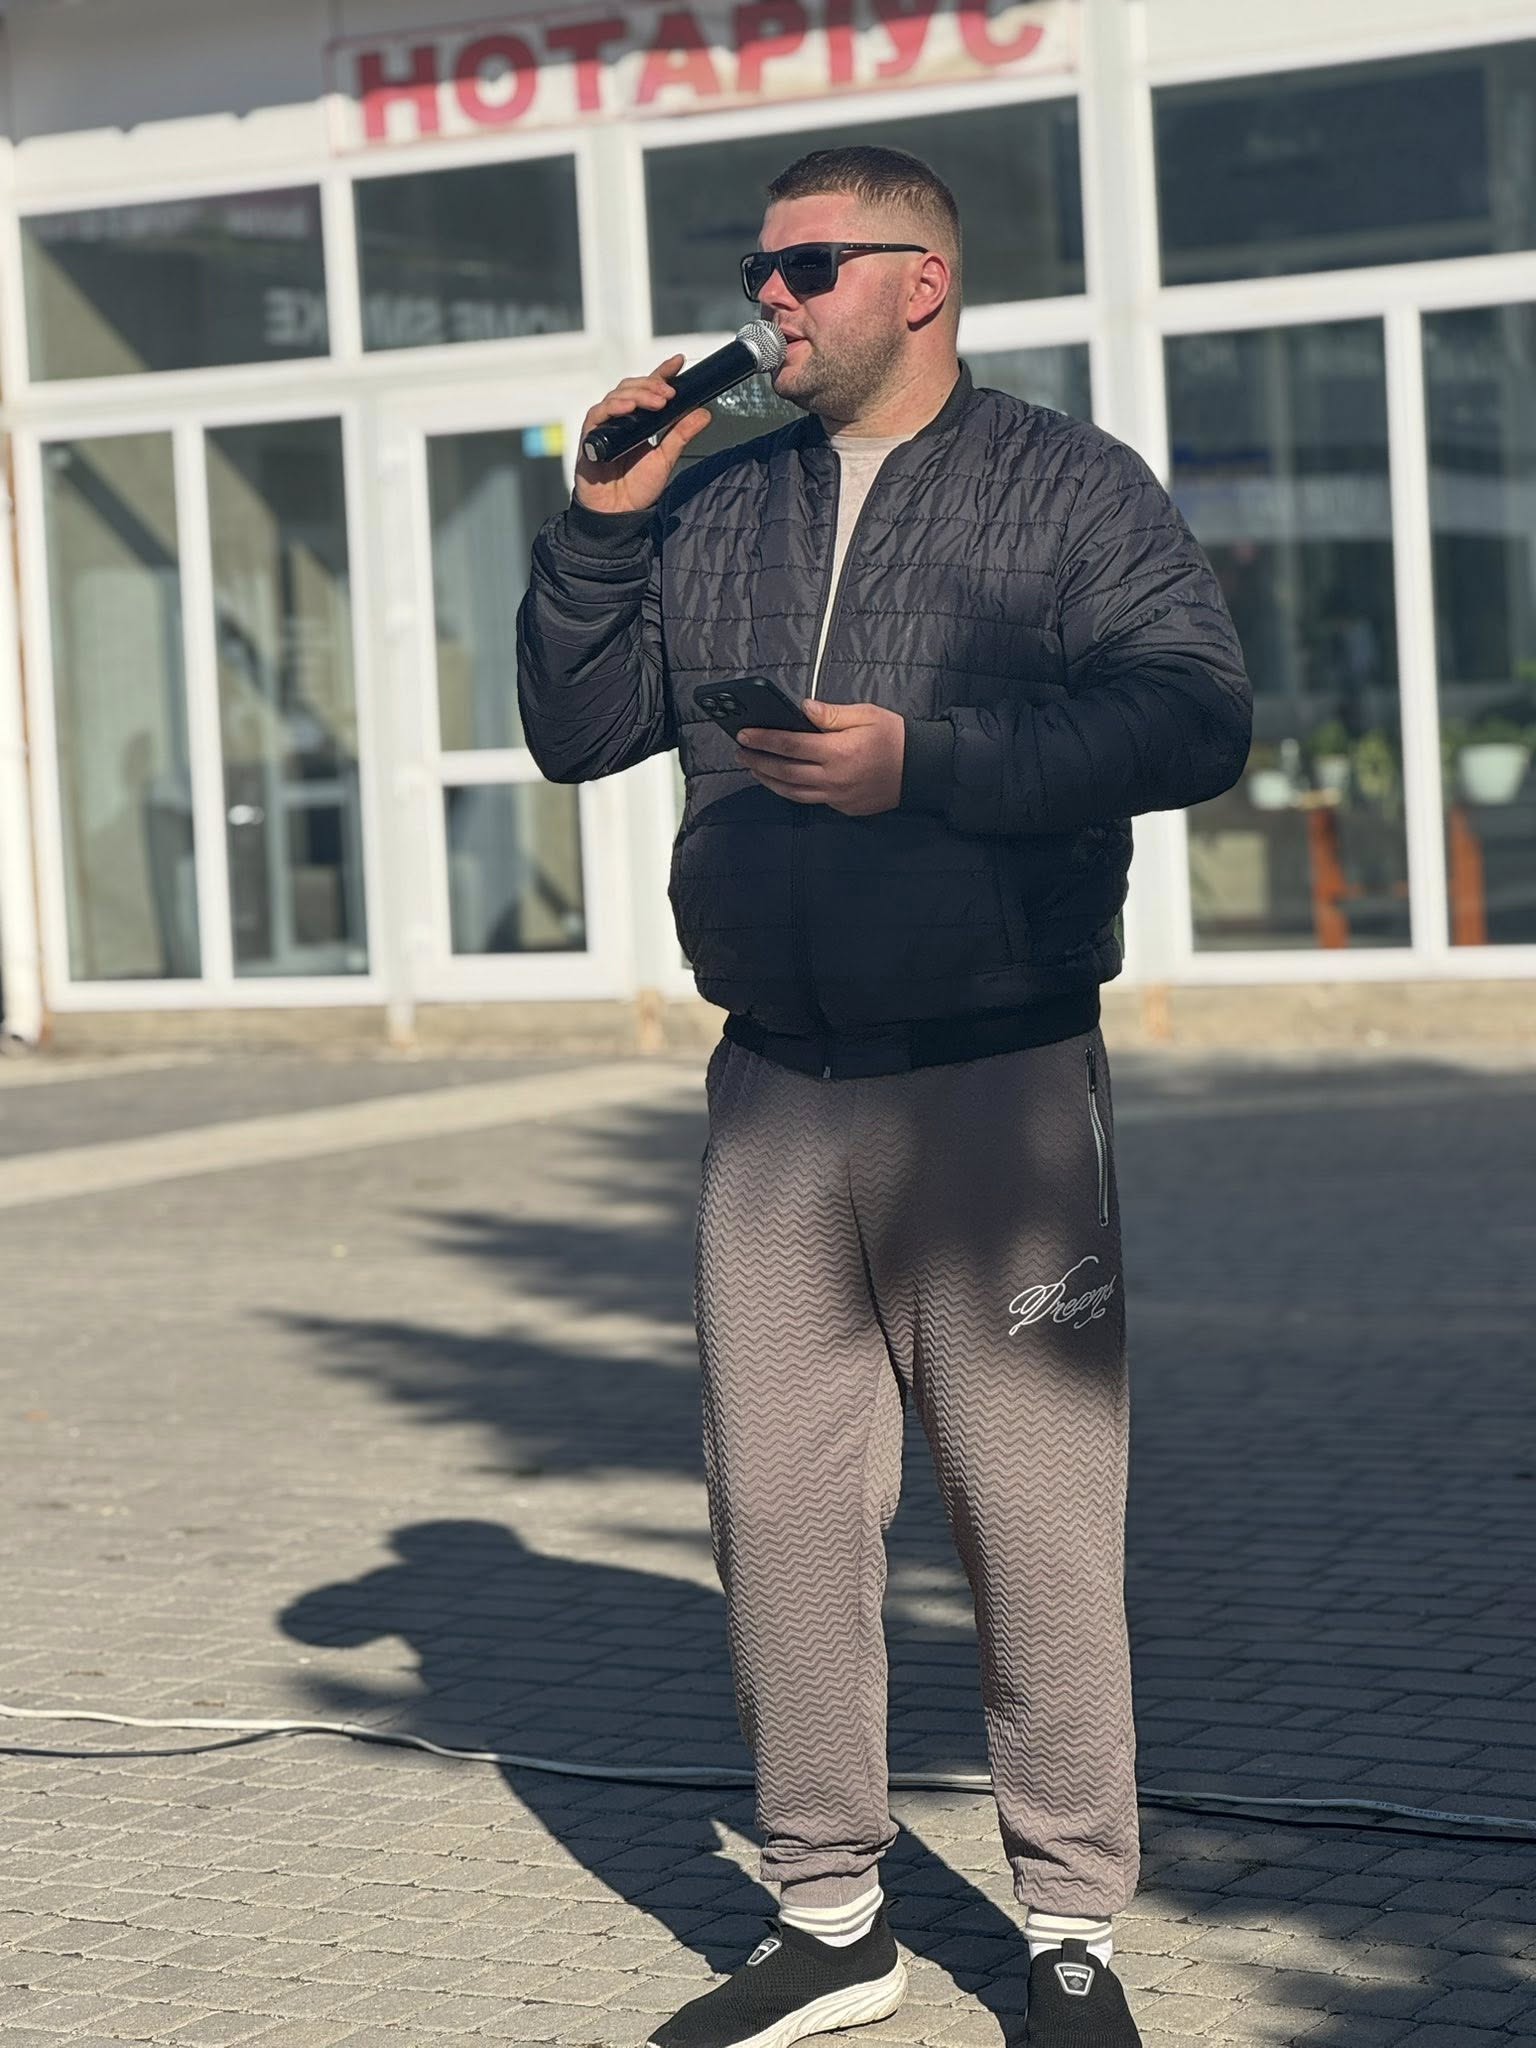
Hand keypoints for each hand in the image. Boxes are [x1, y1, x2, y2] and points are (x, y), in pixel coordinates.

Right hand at [573, 354, 711, 517]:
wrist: (617, 514)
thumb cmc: (636, 488)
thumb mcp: (666, 458)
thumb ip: (681, 434)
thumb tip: (704, 412)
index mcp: (639, 420)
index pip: (650, 389)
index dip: (663, 373)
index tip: (678, 362)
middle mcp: (620, 418)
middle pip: (633, 387)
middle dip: (652, 385)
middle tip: (670, 394)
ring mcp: (604, 426)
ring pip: (617, 395)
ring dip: (638, 394)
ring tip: (657, 402)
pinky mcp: (590, 436)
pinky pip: (598, 414)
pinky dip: (613, 407)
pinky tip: (627, 408)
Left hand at [736, 699, 905, 816]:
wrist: (921, 770)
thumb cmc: (894, 737)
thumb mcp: (866, 714)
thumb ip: (832, 714)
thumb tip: (802, 708)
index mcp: (838, 751)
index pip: (790, 745)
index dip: (764, 739)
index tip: (744, 734)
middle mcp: (833, 778)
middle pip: (784, 771)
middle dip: (758, 761)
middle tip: (740, 752)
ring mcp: (837, 797)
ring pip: (792, 792)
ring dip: (769, 780)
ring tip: (753, 768)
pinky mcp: (842, 808)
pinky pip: (809, 800)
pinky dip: (789, 791)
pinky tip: (780, 782)